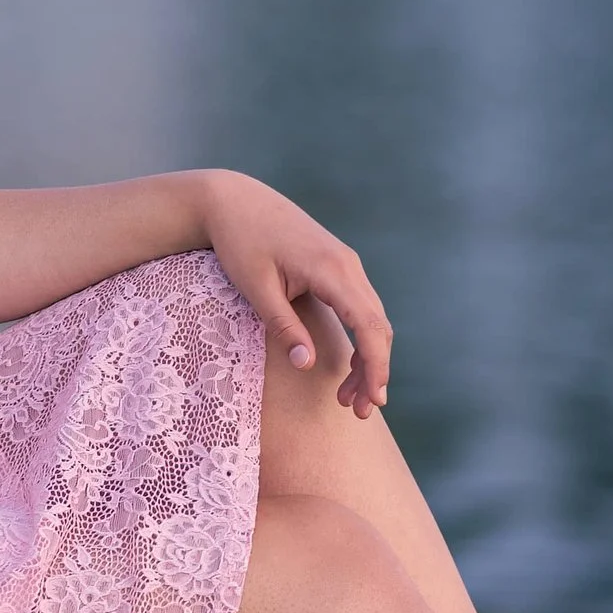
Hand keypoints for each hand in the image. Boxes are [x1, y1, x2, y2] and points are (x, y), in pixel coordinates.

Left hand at [199, 171, 392, 417]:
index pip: (368, 325)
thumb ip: (283, 326)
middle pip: (378, 326)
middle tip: (358, 412)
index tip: (372, 399)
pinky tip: (347, 364)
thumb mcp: (256, 288)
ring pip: (373, 318)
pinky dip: (360, 338)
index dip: (375, 366)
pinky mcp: (338, 265)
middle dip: (374, 371)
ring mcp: (346, 263)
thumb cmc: (240, 242)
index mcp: (331, 269)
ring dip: (367, 358)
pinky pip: (361, 307)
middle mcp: (348, 265)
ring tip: (347, 398)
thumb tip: (307, 365)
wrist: (234, 199)